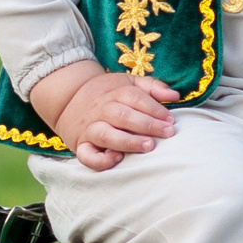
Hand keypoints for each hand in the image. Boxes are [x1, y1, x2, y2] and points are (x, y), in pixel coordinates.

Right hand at [29, 63, 179, 170]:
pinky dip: (100, 160)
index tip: (171, 120)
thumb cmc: (107, 93)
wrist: (67, 98)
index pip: (136, 98)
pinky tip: (117, 159)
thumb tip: (175, 95)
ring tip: (148, 146)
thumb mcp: (128, 83)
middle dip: (147, 124)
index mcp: (115, 93)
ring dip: (128, 141)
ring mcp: (90, 128)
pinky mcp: (81, 145)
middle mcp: (102, 110)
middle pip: (124, 116)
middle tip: (168, 133)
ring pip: (107, 134)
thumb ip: (152, 87)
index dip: (155, 109)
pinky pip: (87, 155)